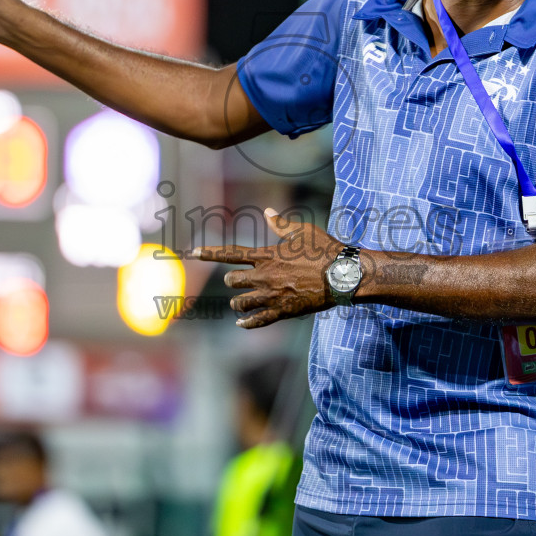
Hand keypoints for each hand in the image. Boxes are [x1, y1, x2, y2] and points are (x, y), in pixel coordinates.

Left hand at [192, 209, 342, 328]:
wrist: (342, 275)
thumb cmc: (324, 250)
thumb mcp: (302, 231)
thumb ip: (281, 224)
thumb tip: (268, 211)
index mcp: (266, 255)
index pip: (231, 253)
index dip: (209, 252)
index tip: (193, 252)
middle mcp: (264, 275)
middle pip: (233, 280)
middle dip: (233, 281)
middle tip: (237, 282)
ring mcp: (272, 295)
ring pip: (240, 302)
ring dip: (238, 303)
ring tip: (239, 303)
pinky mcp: (282, 311)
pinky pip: (257, 320)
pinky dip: (247, 323)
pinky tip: (242, 324)